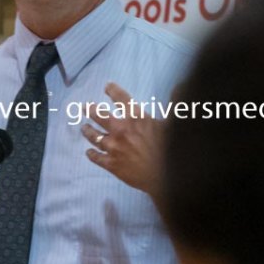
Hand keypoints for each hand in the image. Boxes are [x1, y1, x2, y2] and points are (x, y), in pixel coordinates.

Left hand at [80, 82, 163, 198]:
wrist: (164, 176)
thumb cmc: (170, 149)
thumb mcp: (173, 123)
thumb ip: (174, 104)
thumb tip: (179, 87)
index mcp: (136, 117)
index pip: (121, 98)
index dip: (113, 90)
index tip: (107, 86)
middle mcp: (121, 129)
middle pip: (100, 116)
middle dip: (91, 110)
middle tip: (85, 107)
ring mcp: (114, 147)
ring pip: (94, 136)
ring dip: (88, 131)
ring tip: (84, 128)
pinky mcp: (111, 164)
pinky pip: (97, 157)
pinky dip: (91, 154)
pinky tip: (88, 152)